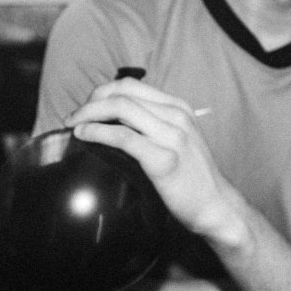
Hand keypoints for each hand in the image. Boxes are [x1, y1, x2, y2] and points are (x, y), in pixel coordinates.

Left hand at [66, 79, 235, 237]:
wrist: (216, 205)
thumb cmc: (192, 177)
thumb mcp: (180, 140)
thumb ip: (156, 125)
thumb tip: (115, 121)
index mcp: (179, 108)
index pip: (131, 85)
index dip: (102, 92)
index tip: (87, 108)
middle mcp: (177, 116)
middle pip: (122, 93)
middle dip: (90, 102)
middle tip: (73, 118)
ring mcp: (173, 136)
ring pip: (121, 108)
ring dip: (89, 114)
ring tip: (73, 126)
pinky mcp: (164, 159)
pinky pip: (123, 137)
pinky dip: (97, 132)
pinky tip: (84, 136)